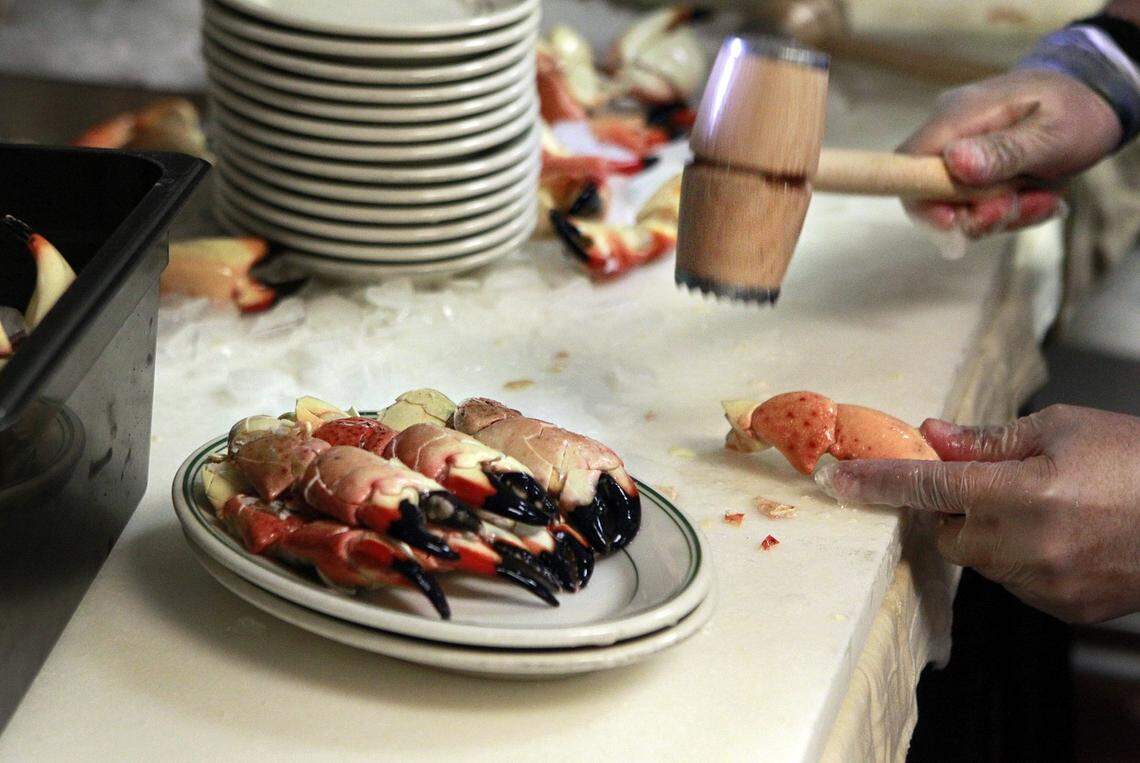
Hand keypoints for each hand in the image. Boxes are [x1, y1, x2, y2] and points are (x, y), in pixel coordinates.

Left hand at [814, 405, 1139, 622]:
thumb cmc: (1138, 462)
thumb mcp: (1062, 429)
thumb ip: (988, 440)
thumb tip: (933, 438)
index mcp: (1024, 491)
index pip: (927, 487)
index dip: (878, 482)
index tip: (840, 479)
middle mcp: (1028, 544)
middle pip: (949, 533)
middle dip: (958, 510)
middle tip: (999, 486)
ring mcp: (1045, 583)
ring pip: (981, 560)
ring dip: (993, 535)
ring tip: (1050, 509)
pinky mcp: (1062, 608)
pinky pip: (1014, 583)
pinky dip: (1022, 560)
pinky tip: (1064, 538)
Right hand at [899, 69, 1122, 236]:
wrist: (1093, 97)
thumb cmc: (1075, 110)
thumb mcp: (1051, 133)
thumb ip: (1004, 150)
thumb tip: (954, 162)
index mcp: (960, 115)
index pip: (908, 163)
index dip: (922, 199)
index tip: (956, 220)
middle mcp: (950, 133)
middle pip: (931, 193)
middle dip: (975, 215)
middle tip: (1018, 209)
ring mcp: (960, 151)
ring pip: (958, 206)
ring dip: (1000, 215)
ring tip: (1044, 199)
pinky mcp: (973, 168)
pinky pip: (977, 204)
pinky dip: (1008, 211)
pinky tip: (1039, 198)